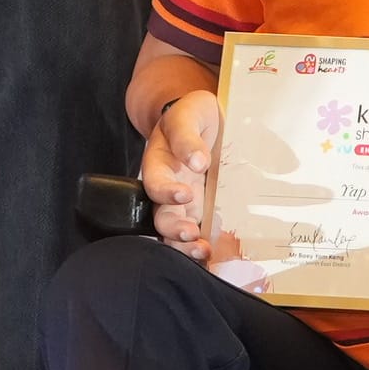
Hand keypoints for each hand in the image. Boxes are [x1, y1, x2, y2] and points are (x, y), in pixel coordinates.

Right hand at [139, 88, 221, 255]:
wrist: (206, 119)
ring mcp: (184, 203)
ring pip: (174, 231)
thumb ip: (187, 135)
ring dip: (184, 245)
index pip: (154, 182)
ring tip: (202, 250)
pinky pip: (197, 233)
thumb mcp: (188, 113)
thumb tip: (197, 161)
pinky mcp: (201, 210)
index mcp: (158, 163)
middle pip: (161, 215)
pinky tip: (213, 256)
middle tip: (191, 233)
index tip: (184, 193)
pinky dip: (201, 246)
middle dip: (173, 228)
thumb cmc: (193, 114)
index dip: (165, 192)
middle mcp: (167, 187)